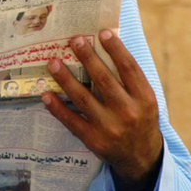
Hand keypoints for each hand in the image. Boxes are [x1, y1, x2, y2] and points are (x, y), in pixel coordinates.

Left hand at [42, 30, 163, 190]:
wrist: (141, 157)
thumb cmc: (140, 118)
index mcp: (144, 98)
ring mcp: (110, 128)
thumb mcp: (144, 99)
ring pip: (83, 98)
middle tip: (74, 40)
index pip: (129, 68)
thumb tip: (107, 46)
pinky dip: (57, 108)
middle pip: (104, 80)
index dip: (116, 49)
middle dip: (87, 58)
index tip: (102, 32)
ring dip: (66, 79)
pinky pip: (72, 121)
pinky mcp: (94, 141)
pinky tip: (46, 94)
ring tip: (53, 62)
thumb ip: (129, 78)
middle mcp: (128, 112)